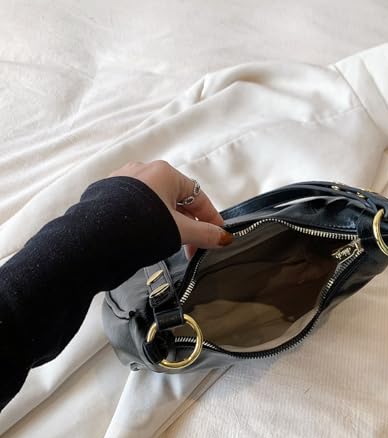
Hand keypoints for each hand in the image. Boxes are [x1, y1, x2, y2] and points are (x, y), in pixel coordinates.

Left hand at [107, 160, 232, 258]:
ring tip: (172, 245)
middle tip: (194, 248)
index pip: (198, 196)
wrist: (94, 239)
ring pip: (157, 204)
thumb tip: (224, 238)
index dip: (211, 218)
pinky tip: (148, 237)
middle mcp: (144, 170)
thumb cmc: (141, 228)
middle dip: (189, 224)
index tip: (218, 236)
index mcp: (165, 173)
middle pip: (178, 200)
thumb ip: (205, 234)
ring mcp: (123, 181)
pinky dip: (149, 221)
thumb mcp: (180, 232)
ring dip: (169, 224)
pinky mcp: (107, 194)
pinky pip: (137, 207)